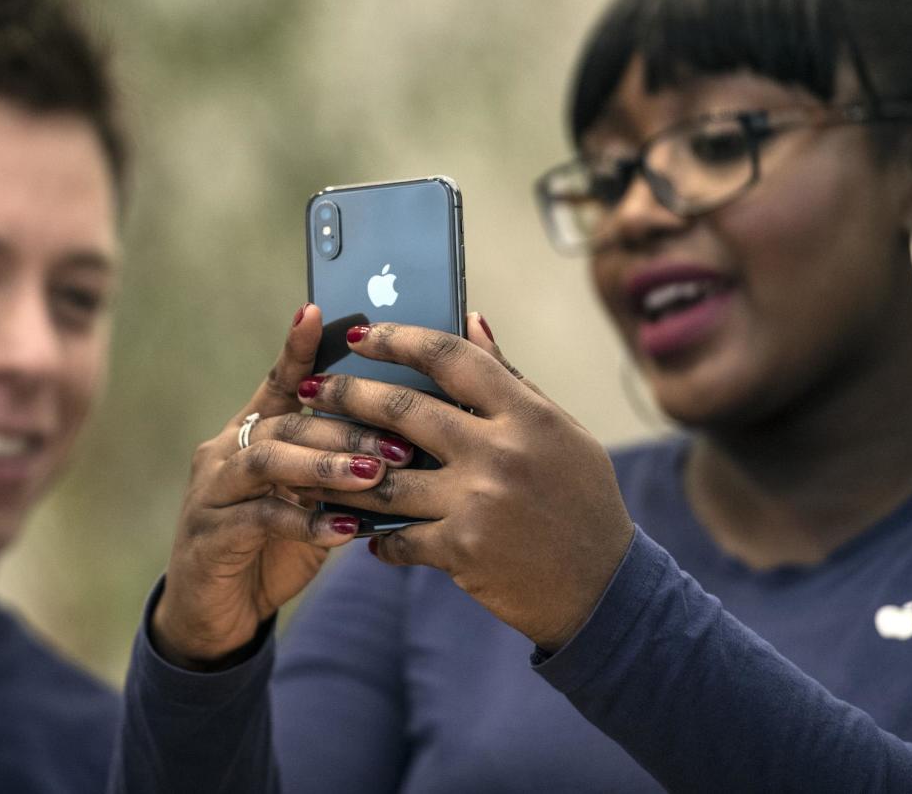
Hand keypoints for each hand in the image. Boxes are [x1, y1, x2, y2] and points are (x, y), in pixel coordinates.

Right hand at [152, 304, 414, 668]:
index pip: (278, 380)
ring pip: (268, 460)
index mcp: (251, 433)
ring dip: (326, 465)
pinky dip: (307, 521)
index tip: (320, 310)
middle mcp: (225, 451)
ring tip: (374, 475)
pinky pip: (261, 518)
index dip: (298, 347)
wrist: (216, 614)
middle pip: (287, 420)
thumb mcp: (309, 499)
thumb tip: (408, 441)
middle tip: (400, 441)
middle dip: (347, 427)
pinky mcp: (210, 534)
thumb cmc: (272, 545)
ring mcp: (211, 491)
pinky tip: (346, 530)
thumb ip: (340, 467)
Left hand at [292, 313, 634, 650]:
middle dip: (347, 394)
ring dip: (337, 468)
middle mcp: (500, 451)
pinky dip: (375, 533)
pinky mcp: (462, 549)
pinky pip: (398, 536)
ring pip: (384, 476)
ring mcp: (478, 502)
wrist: (604, 589)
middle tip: (312, 390)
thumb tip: (472, 321)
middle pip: (402, 410)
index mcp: (527, 414)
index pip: (451, 358)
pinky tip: (359, 529)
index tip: (362, 334)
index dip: (399, 339)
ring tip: (307, 458)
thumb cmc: (583, 502)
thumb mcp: (561, 432)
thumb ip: (511, 380)